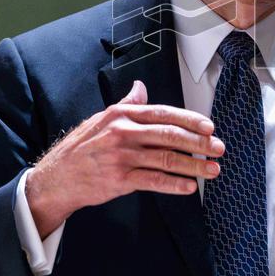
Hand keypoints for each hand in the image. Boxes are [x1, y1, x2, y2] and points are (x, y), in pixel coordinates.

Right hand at [26, 80, 223, 237]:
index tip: (210, 126)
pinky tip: (189, 187)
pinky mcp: (119, 180)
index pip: (163, 113)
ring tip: (212, 170)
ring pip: (166, 159)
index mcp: (122, 115)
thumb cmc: (81, 148)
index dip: (189, 119)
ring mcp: (122, 157)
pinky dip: (174, 184)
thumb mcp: (101, 119)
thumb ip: (126, 105)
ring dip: (193, 165)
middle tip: (219, 148)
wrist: (56, 178)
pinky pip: (153, 181)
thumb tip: (141, 88)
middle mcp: (123, 132)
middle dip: (199, 142)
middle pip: (169, 135)